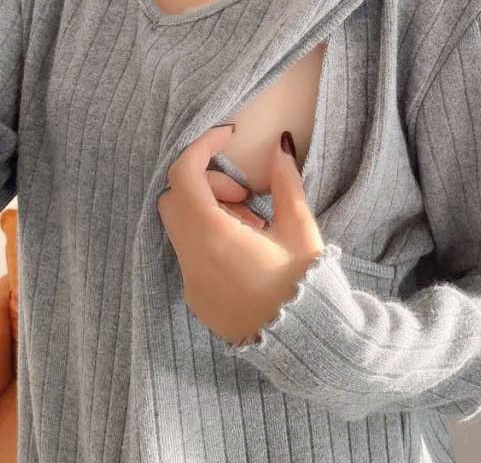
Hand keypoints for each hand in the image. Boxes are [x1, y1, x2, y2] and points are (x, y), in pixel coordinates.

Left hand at [157, 125, 324, 345]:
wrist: (305, 343)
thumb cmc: (305, 284)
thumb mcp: (300, 229)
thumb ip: (286, 182)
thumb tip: (281, 146)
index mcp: (215, 238)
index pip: (185, 175)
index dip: (203, 146)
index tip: (228, 136)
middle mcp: (193, 259)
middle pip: (175, 199)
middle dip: (206, 184)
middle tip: (246, 196)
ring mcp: (190, 281)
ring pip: (180, 226)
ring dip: (209, 212)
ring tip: (253, 225)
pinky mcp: (196, 296)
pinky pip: (190, 252)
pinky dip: (208, 237)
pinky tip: (246, 249)